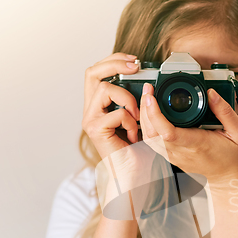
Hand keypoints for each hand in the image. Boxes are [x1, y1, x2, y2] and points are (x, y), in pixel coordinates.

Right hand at [82, 53, 157, 215]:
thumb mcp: (141, 120)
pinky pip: (115, 112)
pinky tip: (133, 135)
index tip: (135, 61)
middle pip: (92, 72)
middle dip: (114, 63)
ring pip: (104, 88)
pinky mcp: (95, 130)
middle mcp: (91, 110)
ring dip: (128, 99)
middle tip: (136, 66)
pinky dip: (129, 121)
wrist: (135, 176)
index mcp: (100, 105)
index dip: (113, 60)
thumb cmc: (139, 152)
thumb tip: (147, 83)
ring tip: (137, 118)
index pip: (97, 72)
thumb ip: (139, 102)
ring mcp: (90, 120)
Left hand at [139, 83, 237, 189]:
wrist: (228, 177)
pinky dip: (148, 126)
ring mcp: (174, 156)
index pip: (168, 132)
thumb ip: (226, 111)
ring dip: (144, 117)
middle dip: (146, 109)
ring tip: (148, 97)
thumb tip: (212, 93)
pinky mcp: (171, 156)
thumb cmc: (234, 156)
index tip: (151, 97)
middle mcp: (181, 152)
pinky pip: (153, 142)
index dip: (155, 114)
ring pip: (149, 138)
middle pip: (153, 133)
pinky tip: (150, 112)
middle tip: (148, 90)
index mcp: (197, 144)